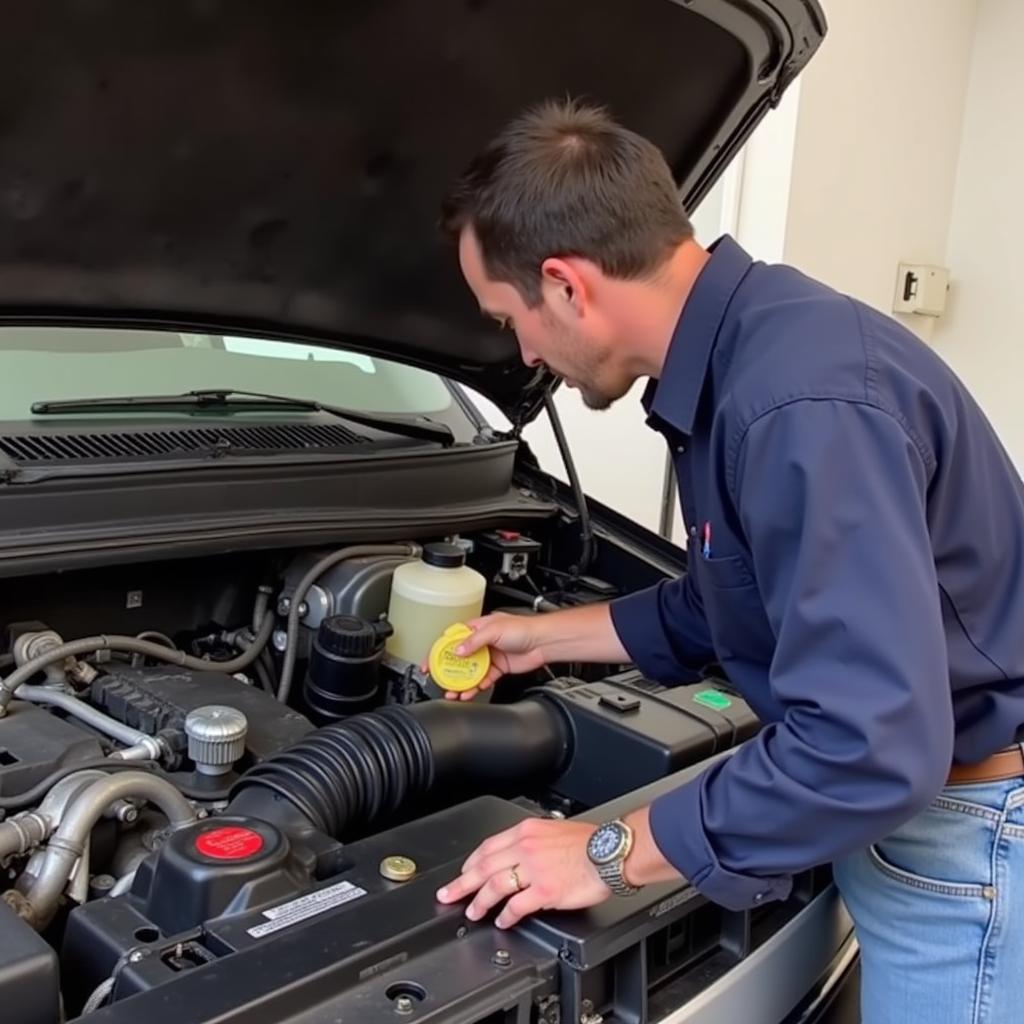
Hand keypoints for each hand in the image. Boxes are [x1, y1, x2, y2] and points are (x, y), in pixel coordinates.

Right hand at [423, 612, 547, 701]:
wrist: (543, 641)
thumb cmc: (523, 628)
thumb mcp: (494, 629)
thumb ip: (474, 641)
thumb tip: (458, 651)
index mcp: (477, 628)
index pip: (452, 639)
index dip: (439, 651)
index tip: (430, 662)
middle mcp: (481, 642)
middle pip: (459, 659)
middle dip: (447, 671)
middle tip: (438, 681)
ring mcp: (489, 656)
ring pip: (470, 672)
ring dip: (460, 682)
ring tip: (452, 692)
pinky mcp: (498, 668)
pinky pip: (483, 680)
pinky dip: (476, 687)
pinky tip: (469, 692)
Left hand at [435, 818, 609, 928]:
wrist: (610, 852)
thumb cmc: (590, 843)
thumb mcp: (554, 830)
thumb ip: (533, 842)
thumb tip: (520, 856)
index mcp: (526, 831)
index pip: (488, 846)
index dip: (471, 862)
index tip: (463, 872)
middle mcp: (525, 847)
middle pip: (483, 866)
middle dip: (462, 882)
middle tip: (447, 895)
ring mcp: (533, 869)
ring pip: (494, 886)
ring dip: (479, 901)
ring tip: (472, 912)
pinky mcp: (545, 890)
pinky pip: (516, 905)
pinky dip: (505, 915)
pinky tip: (502, 921)